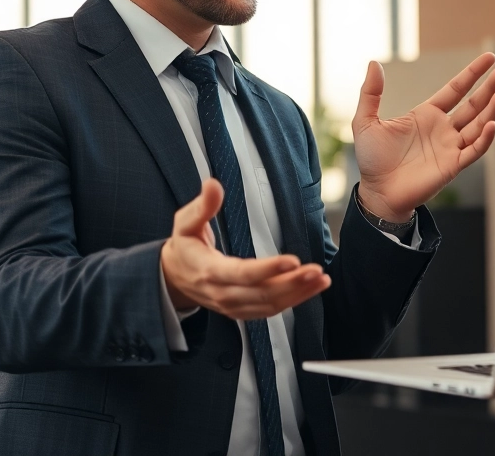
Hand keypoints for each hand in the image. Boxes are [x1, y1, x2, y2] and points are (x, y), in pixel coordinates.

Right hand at [160, 179, 330, 319]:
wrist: (173, 278)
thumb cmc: (184, 245)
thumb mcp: (185, 222)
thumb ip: (202, 205)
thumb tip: (213, 184)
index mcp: (208, 271)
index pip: (242, 274)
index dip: (267, 269)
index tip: (293, 260)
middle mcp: (222, 293)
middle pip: (261, 292)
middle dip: (292, 283)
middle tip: (316, 271)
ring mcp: (232, 306)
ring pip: (269, 304)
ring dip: (298, 293)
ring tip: (321, 279)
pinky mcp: (242, 310)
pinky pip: (270, 309)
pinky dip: (294, 301)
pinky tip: (312, 288)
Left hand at [352, 53, 494, 221]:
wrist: (376, 192)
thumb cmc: (372, 160)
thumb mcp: (366, 121)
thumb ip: (371, 93)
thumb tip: (374, 63)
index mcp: (427, 115)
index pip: (456, 89)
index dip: (472, 74)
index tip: (489, 59)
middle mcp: (443, 129)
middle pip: (473, 104)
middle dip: (489, 88)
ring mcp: (450, 147)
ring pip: (478, 125)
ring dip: (492, 110)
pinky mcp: (452, 166)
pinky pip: (474, 150)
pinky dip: (485, 138)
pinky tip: (492, 124)